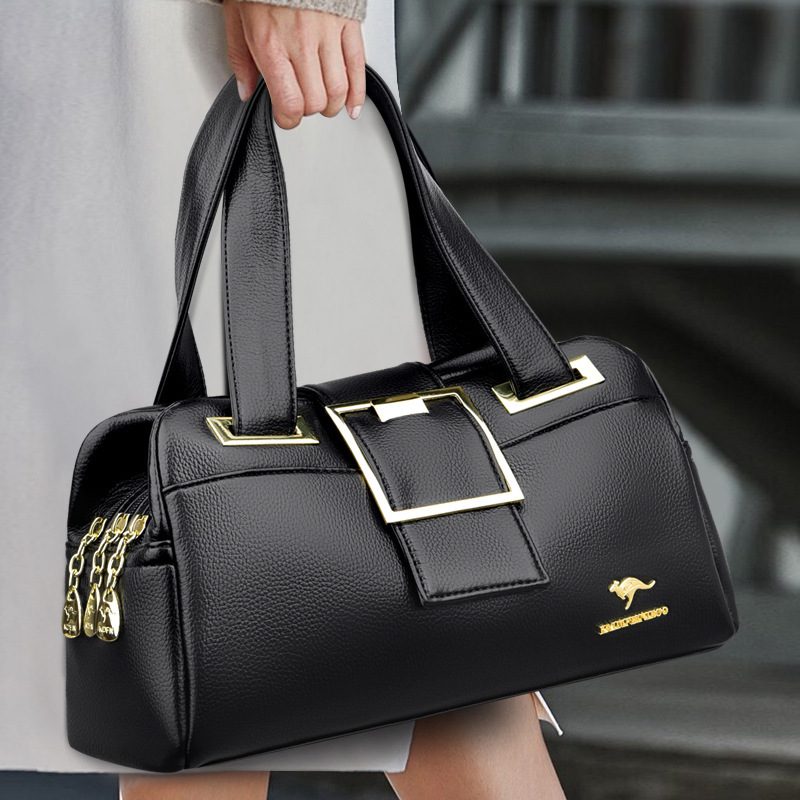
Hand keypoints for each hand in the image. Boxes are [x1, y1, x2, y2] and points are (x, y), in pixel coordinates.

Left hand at [223, 0, 365, 128]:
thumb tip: (244, 90)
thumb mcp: (235, 17)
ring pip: (338, 90)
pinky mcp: (347, 24)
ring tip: (324, 102)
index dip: (288, 119)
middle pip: (315, 101)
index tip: (284, 116)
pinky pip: (358, 67)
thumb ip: (239, 59)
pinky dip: (357, 94)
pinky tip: (352, 105)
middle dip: (308, 110)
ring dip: (331, 105)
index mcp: (271, 45)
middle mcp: (301, 42)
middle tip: (301, 103)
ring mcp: (327, 33)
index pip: (289, 103)